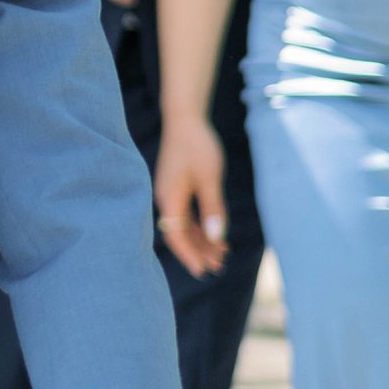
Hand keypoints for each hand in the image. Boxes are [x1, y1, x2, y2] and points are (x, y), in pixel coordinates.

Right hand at [153, 109, 229, 277]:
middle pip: (180, 233)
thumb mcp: (210, 178)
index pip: (176, 235)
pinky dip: (201, 226)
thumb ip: (213, 208)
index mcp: (170, 198)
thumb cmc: (197, 146)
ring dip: (202, 240)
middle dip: (199, 251)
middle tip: (219, 266)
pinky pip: (187, 214)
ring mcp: (171, 193)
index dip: (190, 254)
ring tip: (222, 254)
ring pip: (185, 225)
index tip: (203, 270)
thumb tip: (217, 237)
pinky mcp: (177, 188)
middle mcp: (166, 199)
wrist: (185, 119)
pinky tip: (216, 234)